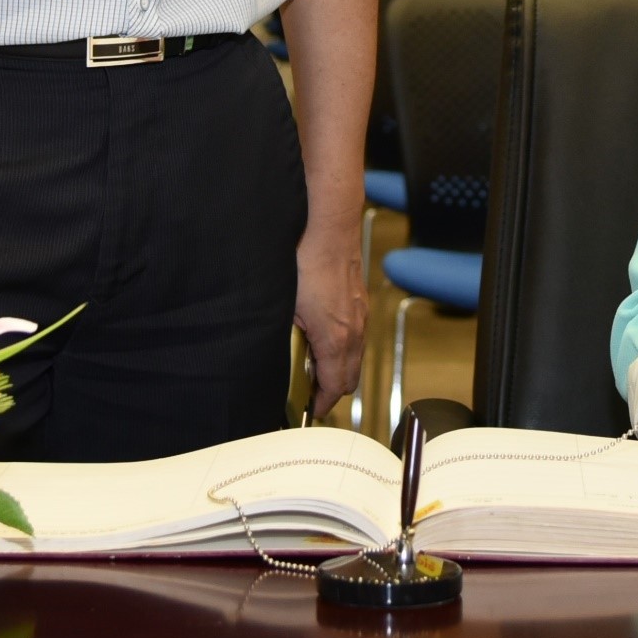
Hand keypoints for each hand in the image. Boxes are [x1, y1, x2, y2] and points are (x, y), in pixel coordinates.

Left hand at [293, 228, 366, 420]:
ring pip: (355, 357)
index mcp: (335, 339)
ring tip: (313, 367)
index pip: (334, 386)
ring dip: (338, 369)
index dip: (321, 403)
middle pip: (350, 378)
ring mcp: (361, 316)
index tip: (310, 409)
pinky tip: (323, 336)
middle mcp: (354, 331)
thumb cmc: (307, 262)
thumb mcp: (285, 306)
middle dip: (332, 391)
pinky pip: (357, 337)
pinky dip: (344, 348)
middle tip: (311, 394)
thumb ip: (286, 337)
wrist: (329, 228)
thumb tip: (277, 357)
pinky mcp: (361, 302)